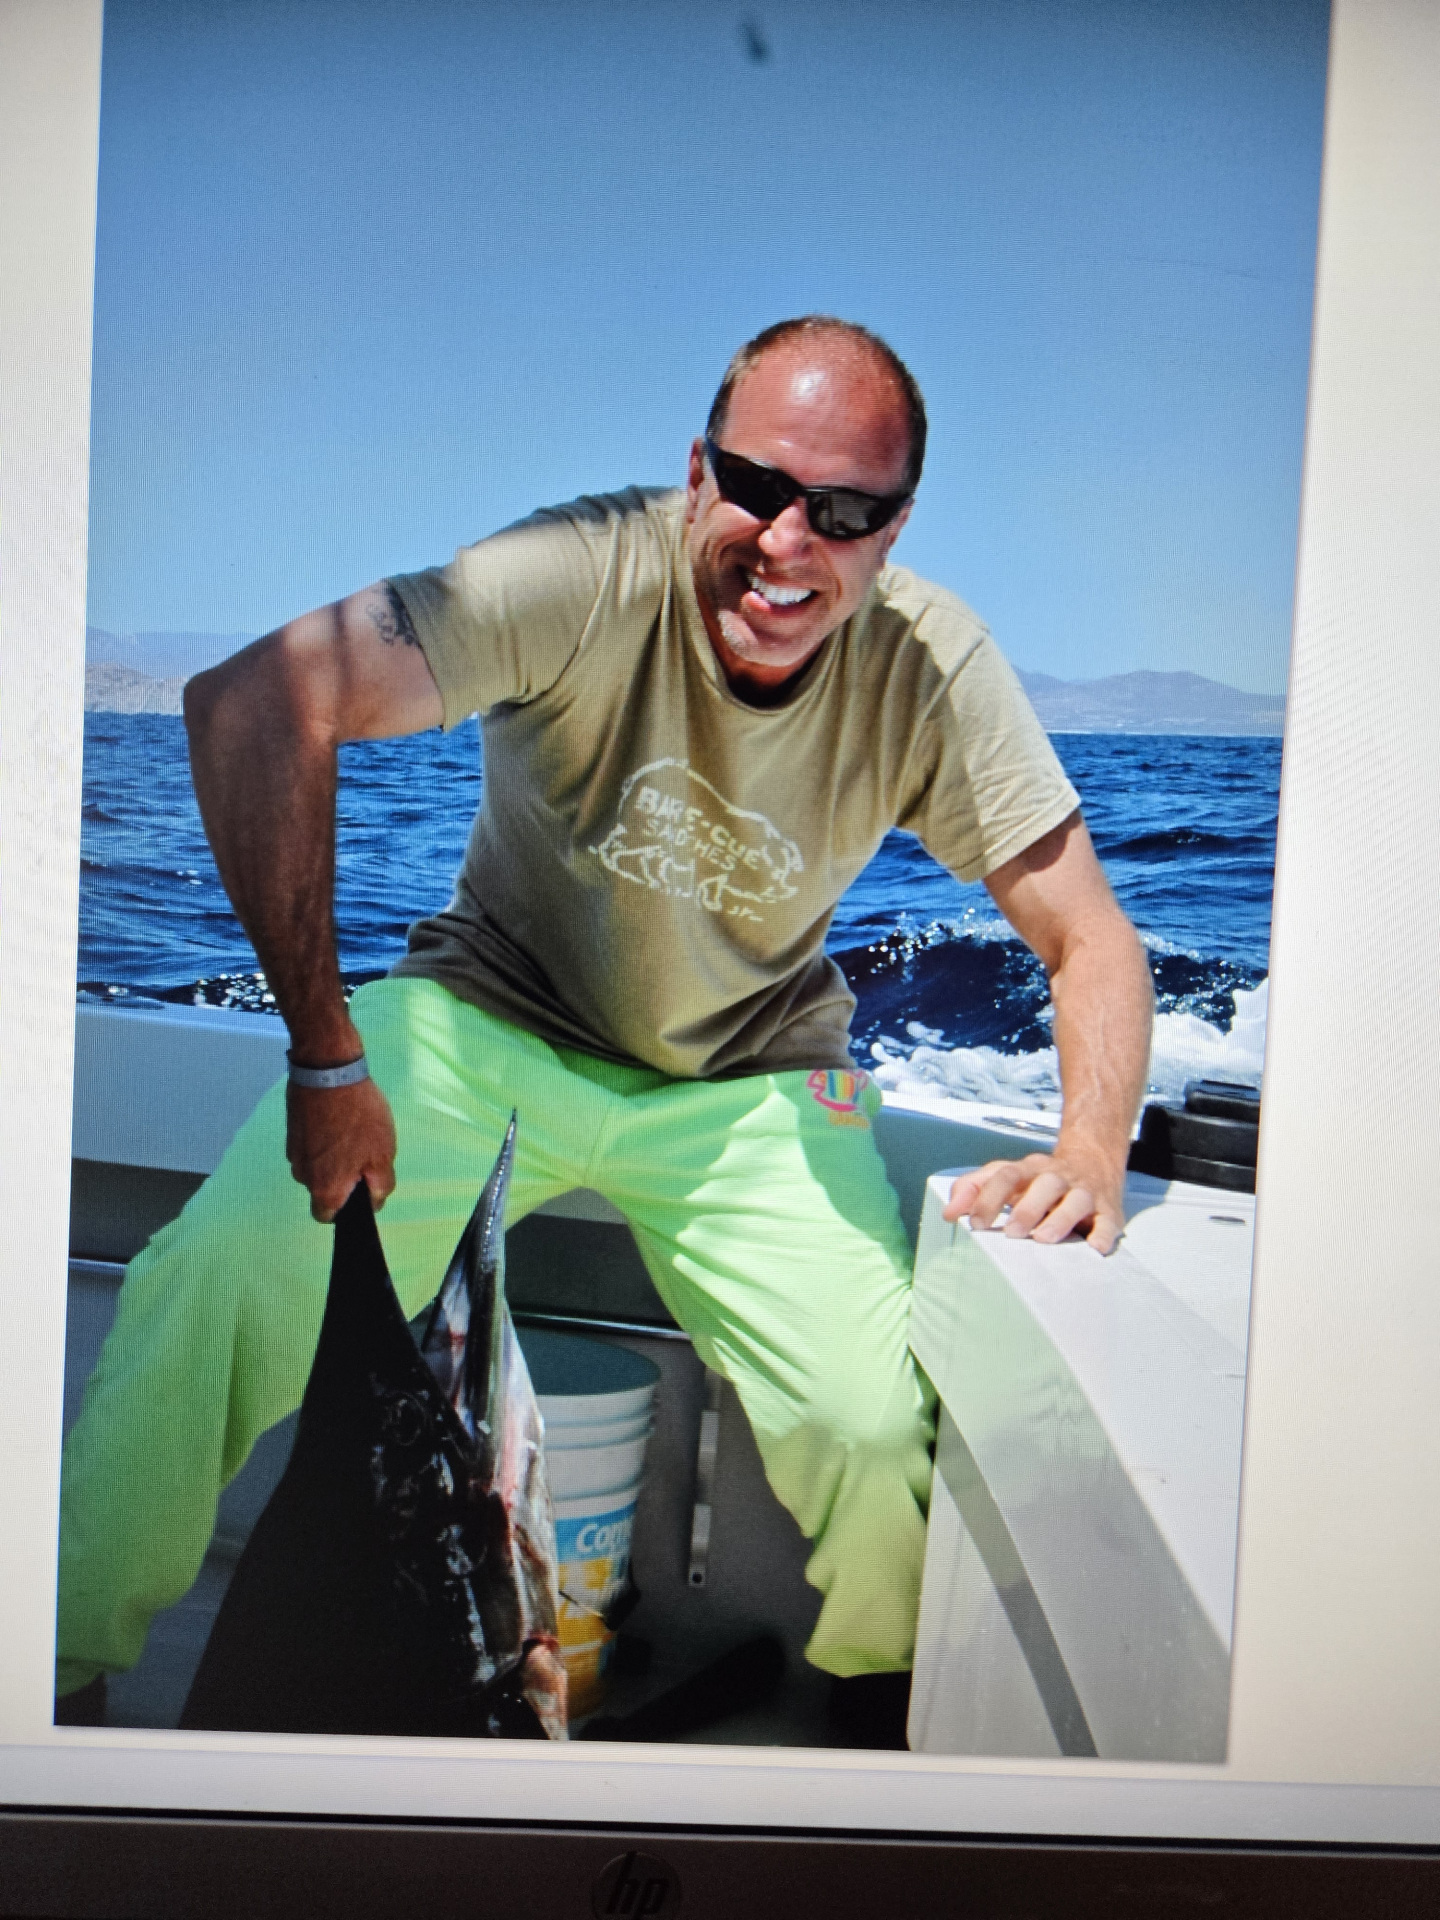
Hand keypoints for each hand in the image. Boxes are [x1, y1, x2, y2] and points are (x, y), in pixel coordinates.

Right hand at [285, 1075, 397, 1222]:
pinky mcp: (292, 1131)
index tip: (361, 1190)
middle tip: (364, 1155)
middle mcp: (303, 1175)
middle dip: (342, 1179)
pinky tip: (340, 1120)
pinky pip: (311, 1145)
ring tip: (353, 1132)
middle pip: (323, 1189)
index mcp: (324, 1188)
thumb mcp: (383, 1154)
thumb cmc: (358, 1116)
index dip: (346, 1209)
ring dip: (333, 1157)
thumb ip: (380, 1185)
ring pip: (317, 1166)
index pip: (328, 1216)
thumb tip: (374, 1202)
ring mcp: (294, 1152)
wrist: (328, 1072)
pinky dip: (324, 1139)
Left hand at [943, 1148, 1125, 1254]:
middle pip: (1044, 1184)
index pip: (1006, 1175)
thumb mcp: (1006, 1176)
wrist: (1093, 1161)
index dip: (989, 1197)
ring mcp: (1084, 1192)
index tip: (974, 1223)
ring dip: (1060, 1218)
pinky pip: (1108, 1221)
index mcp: (1029, 1169)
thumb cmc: (1039, 1179)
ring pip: (1076, 1199)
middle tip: (1011, 1233)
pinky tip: (1095, 1248)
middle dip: (1027, 1208)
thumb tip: (948, 1213)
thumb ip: (974, 1189)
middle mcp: (1057, 1177)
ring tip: (1044, 1239)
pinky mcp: (1108, 1210)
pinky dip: (1104, 1234)